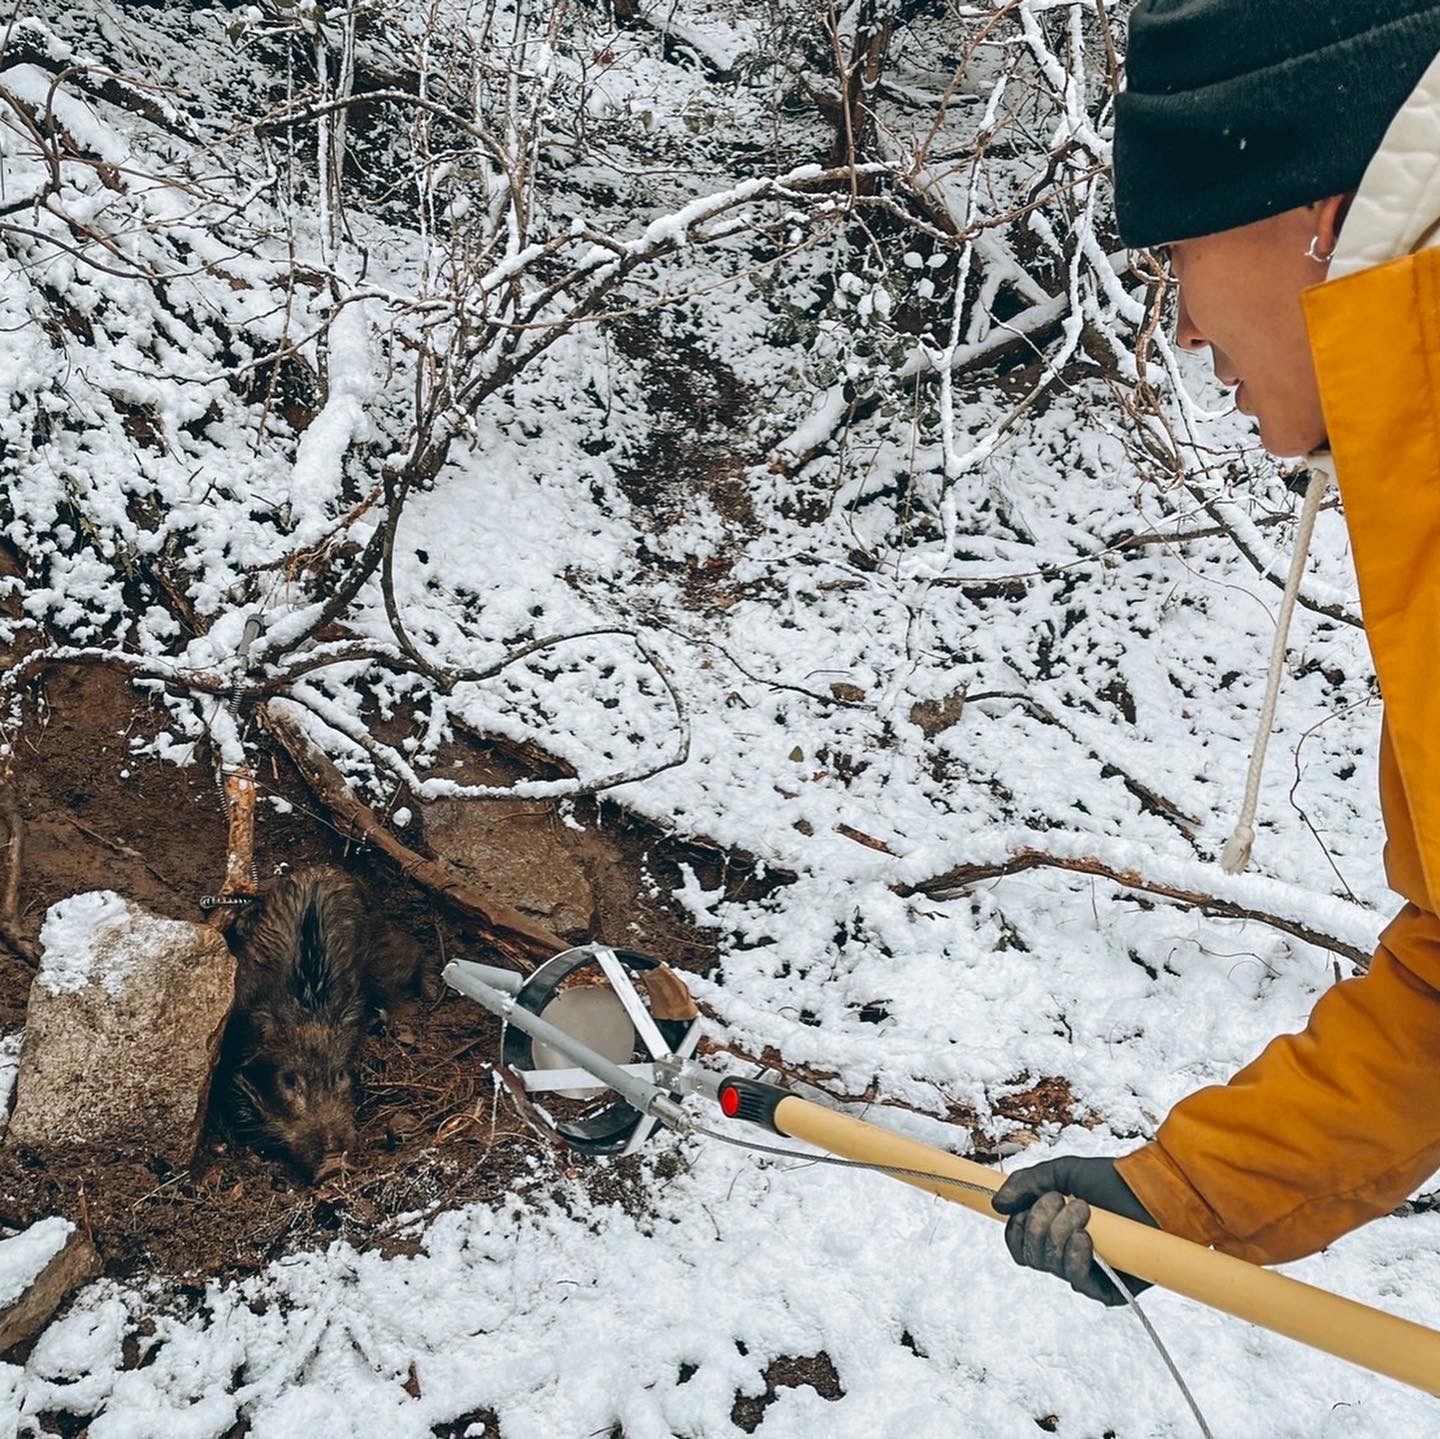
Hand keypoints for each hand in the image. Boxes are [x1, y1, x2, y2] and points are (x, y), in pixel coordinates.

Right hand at [991, 1155, 1156, 1306]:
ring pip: (1051, 1266)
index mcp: (1051, 1230)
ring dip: (1060, 1233)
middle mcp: (1064, 1254)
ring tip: (1084, 1211)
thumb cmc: (1111, 1181)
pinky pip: (1077, 1282)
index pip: (1018, 1245)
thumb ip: (1027, 1184)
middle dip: (1039, 1224)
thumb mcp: (1061, 1172)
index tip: (1026, 1208)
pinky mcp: (1107, 1288)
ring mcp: (1085, 1271)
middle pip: (1031, 1256)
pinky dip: (1075, 1258)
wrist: (1152, 1190)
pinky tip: (1085, 1238)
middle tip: (1062, 1200)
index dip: (1016, 1230)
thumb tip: (996, 1205)